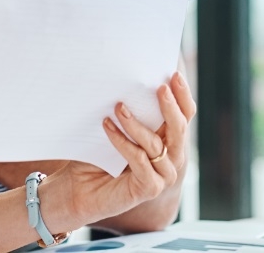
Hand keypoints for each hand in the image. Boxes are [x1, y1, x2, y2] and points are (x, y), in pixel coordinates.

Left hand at [42, 73, 195, 226]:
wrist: (79, 189)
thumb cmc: (97, 156)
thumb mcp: (116, 127)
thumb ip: (128, 109)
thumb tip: (125, 78)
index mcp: (168, 140)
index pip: (185, 115)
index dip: (182, 95)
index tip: (173, 74)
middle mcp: (172, 158)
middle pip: (180, 129)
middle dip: (170, 106)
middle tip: (160, 87)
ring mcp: (163, 175)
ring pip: (156, 144)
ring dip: (136, 124)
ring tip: (119, 107)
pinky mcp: (150, 188)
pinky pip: (139, 160)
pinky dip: (122, 142)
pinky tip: (107, 127)